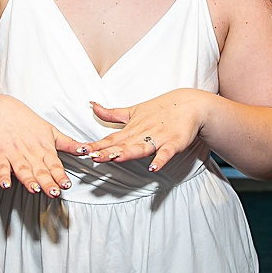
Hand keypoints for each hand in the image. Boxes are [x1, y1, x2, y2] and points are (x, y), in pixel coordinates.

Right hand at [0, 95, 85, 197]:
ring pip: (22, 169)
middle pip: (40, 170)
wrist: (3, 112)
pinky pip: (1, 167)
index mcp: (44, 149)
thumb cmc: (29, 124)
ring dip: (28, 180)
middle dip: (47, 182)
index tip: (66, 185)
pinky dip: (3, 176)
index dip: (60, 176)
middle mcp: (30, 153)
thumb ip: (69, 144)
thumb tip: (87, 150)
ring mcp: (14, 154)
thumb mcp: (52, 132)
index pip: (54, 165)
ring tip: (34, 189)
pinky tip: (6, 184)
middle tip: (54, 193)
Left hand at [85, 89, 205, 171]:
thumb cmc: (160, 110)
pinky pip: (166, 153)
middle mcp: (142, 134)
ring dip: (128, 153)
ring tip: (116, 158)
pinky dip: (160, 160)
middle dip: (108, 151)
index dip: (97, 145)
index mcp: (131, 129)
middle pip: (123, 144)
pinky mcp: (173, 142)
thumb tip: (92, 105)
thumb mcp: (133, 111)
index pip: (110, 139)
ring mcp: (158, 138)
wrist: (189, 104)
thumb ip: (112, 114)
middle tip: (93, 157)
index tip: (82, 150)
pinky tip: (154, 168)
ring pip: (141, 147)